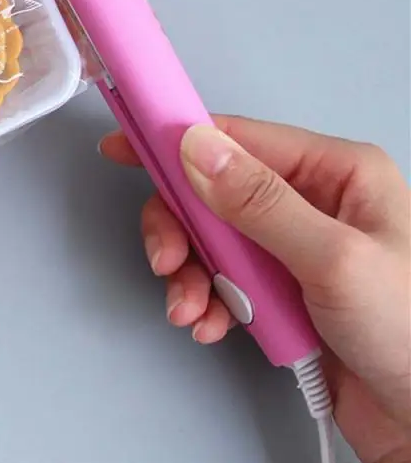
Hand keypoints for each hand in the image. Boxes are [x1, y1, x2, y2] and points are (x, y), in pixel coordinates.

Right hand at [101, 116, 410, 462]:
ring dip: (191, 274)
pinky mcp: (279, 288)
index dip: (178, 141)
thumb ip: (260, 202)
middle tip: (166, 260)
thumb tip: (198, 148)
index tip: (127, 147)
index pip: (238, 138)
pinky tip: (211, 324)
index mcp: (335, 172)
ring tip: (193, 310)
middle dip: (182, 229)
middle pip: (213, 190)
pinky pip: (222, 278)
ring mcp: (291, 245)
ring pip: (211, 238)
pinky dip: (206, 301)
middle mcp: (310, 200)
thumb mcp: (334, 261)